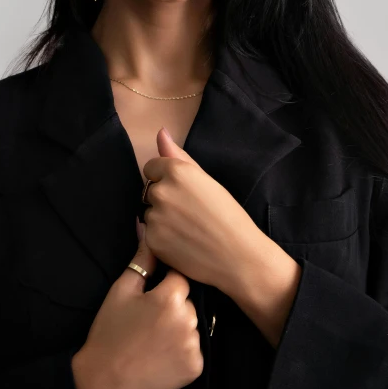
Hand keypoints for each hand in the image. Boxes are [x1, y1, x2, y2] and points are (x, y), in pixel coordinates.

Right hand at [71, 221, 203, 388]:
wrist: (103, 381)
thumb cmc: (110, 331)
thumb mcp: (122, 290)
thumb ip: (142, 259)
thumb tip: (148, 228)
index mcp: (171, 297)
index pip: (180, 276)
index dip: (165, 285)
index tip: (151, 297)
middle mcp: (188, 320)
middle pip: (188, 301)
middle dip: (173, 306)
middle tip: (148, 321)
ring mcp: (194, 346)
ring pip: (193, 325)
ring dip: (179, 328)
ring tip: (153, 339)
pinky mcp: (196, 368)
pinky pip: (195, 349)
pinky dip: (183, 351)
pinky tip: (161, 355)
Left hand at [141, 128, 261, 294]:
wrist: (238, 256)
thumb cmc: (228, 215)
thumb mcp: (206, 179)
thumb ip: (178, 156)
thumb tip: (160, 132)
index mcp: (176, 171)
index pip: (151, 167)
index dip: (166, 178)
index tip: (184, 192)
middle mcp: (161, 191)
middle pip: (150, 190)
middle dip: (164, 198)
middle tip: (190, 213)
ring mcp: (155, 217)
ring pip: (149, 212)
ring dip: (162, 218)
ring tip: (188, 229)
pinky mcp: (152, 240)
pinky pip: (150, 234)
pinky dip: (162, 238)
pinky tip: (182, 243)